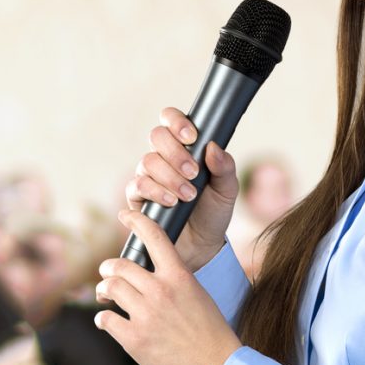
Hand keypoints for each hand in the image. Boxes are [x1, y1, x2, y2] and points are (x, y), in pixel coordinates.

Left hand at [94, 209, 241, 364]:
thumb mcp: (199, 296)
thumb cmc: (211, 335)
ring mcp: (145, 315)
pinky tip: (107, 321)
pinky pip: (105, 318)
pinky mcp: (134, 338)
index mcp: (180, 277)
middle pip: (120, 265)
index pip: (154, 236)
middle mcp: (160, 291)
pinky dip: (103, 318)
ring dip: (103, 290)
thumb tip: (150, 275)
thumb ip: (175, 282)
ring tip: (105, 295)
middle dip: (109, 267)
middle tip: (107, 273)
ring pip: (109, 287)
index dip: (136, 220)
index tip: (125, 214)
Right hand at [122, 107, 239, 270]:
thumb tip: (213, 147)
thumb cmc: (213, 212)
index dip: (177, 122)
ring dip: (170, 177)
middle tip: (194, 173)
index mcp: (184, 146)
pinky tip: (171, 201)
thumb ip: (224, 167)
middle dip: (176, 154)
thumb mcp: (227, 190)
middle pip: (157, 136)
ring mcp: (148, 175)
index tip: (192, 137)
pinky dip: (156, 191)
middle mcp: (163, 157)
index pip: (171, 119)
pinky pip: (138, 185)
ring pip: (148, 161)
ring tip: (188, 196)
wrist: (201, 245)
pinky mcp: (137, 197)